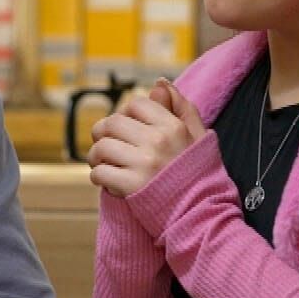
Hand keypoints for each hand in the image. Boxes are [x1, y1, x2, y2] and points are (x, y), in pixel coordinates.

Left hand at [86, 78, 206, 196]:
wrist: (201, 214)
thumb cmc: (200, 174)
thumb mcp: (199, 136)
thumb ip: (181, 107)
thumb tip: (159, 83)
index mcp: (173, 126)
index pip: (135, 104)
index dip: (125, 114)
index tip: (126, 129)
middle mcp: (157, 141)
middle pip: (112, 123)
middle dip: (103, 133)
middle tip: (107, 145)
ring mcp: (143, 164)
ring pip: (102, 147)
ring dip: (97, 156)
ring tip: (104, 163)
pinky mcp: (131, 187)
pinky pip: (100, 173)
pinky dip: (99, 176)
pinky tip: (108, 181)